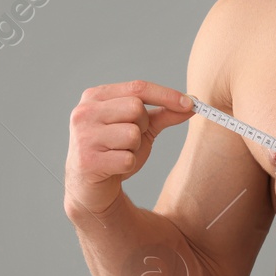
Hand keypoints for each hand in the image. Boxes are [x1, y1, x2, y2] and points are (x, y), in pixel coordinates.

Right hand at [64, 79, 193, 222]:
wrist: (92, 187)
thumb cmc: (115, 151)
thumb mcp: (141, 128)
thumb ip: (164, 113)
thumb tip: (193, 103)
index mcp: (95, 97)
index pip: (137, 87)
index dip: (166, 94)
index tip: (189, 103)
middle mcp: (84, 112)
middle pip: (136, 108)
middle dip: (142, 125)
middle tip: (131, 139)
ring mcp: (83, 136)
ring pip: (132, 134)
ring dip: (135, 147)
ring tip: (120, 153)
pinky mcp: (87, 161)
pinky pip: (127, 159)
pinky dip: (129, 165)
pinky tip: (115, 168)